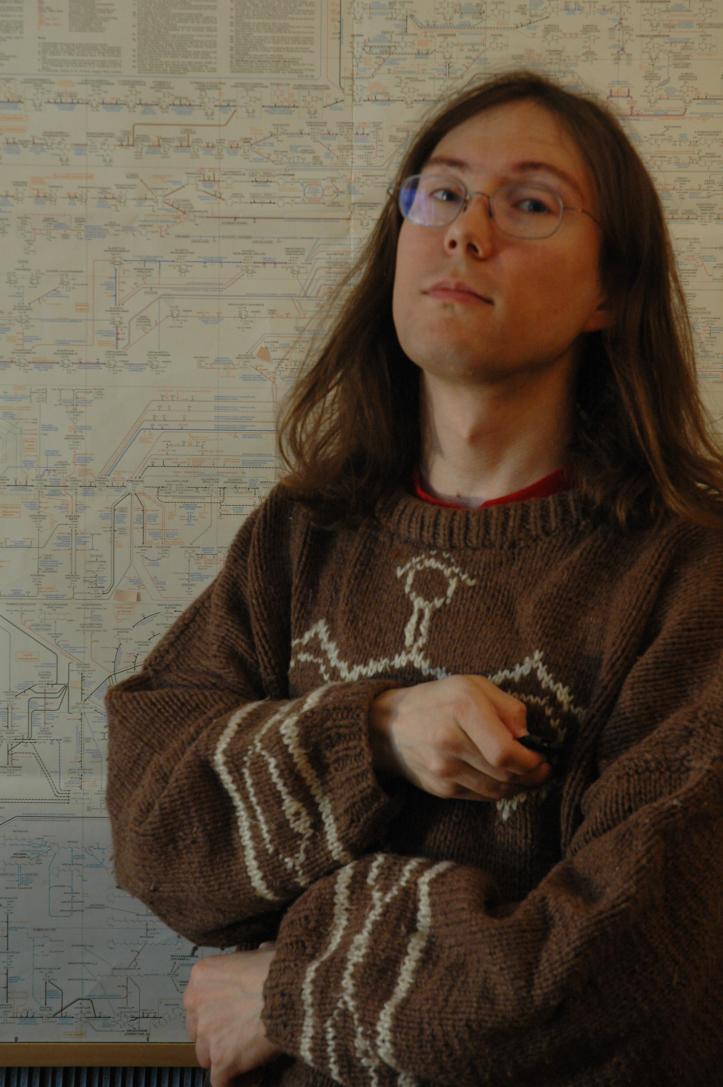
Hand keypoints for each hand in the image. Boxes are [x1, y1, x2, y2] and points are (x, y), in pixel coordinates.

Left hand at [184, 944, 281, 1085]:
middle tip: (240, 1037)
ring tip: (247, 1057)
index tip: (232, 1018)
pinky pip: (220, 1083)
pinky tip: (251, 1078)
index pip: (198, 1003)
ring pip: (206, 1057)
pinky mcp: (220, 1060)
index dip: (216, 1012)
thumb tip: (261, 953)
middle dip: (215, 1036)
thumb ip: (252, 958)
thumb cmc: (281, 969)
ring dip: (224, 1058)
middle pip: (198, 1031)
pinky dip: (234, 1083)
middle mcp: (195, 1003)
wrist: (291, 990)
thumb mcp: (262, 952)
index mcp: (201, 976)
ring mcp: (206, 1034)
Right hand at [369, 675, 549, 800]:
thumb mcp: (473, 685)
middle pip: (504, 774)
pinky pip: (480, 796)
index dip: (531, 762)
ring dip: (518, 787)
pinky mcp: (440, 788)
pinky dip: (497, 791)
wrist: (388, 725)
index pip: (505, 752)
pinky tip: (503, 780)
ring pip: (495, 790)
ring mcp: (443, 769)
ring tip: (526, 776)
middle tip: (543, 770)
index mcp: (462, 708)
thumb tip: (528, 736)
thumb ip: (507, 706)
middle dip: (531, 776)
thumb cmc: (438, 700)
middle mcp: (450, 741)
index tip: (544, 759)